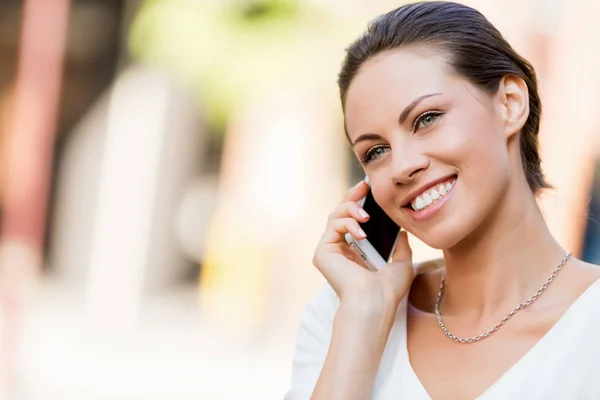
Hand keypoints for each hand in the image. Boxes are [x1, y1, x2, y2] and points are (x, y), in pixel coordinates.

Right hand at [312, 181, 414, 312]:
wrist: (375, 302)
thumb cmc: (388, 291)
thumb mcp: (402, 265)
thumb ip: (401, 248)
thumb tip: (404, 232)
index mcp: (356, 253)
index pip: (354, 220)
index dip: (360, 203)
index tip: (371, 189)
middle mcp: (340, 250)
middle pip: (341, 213)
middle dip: (352, 197)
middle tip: (364, 186)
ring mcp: (329, 251)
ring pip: (334, 216)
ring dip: (351, 208)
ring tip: (366, 216)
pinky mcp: (322, 253)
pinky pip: (332, 226)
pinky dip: (347, 223)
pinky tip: (361, 232)